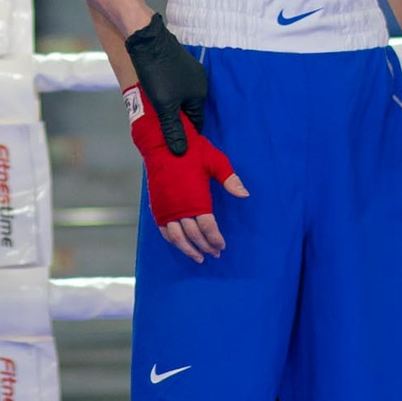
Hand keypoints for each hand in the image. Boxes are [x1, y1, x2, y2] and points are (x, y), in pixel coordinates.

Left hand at [122, 13, 206, 153]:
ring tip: (156, 117)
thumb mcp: (165, 106)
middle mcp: (198, 82)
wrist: (145, 38)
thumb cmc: (157, 72)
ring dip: (170, 107)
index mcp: (200, 94)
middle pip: (189, 110)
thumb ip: (173, 129)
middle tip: (162, 132)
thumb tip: (181, 153)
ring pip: (180, 98)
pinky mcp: (176, 63)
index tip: (174, 142)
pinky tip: (154, 97)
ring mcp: (188, 71)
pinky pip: (174, 86)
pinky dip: (166, 94)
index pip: (197, 122)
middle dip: (177, 121)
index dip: (186, 134)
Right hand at [126, 84, 244, 260]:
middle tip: (214, 254)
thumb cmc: (191, 150)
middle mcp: (179, 207)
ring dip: (188, 249)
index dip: (216, 239)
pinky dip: (172, 240)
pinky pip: (164, 229)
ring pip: (177, 237)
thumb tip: (244, 194)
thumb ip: (229, 179)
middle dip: (205, 247)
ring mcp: (166, 208)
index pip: (208, 227)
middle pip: (194, 235)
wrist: (160, 142)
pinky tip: (180, 244)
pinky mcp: (157, 206)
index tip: (222, 246)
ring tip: (198, 258)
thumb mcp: (214, 160)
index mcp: (195, 198)